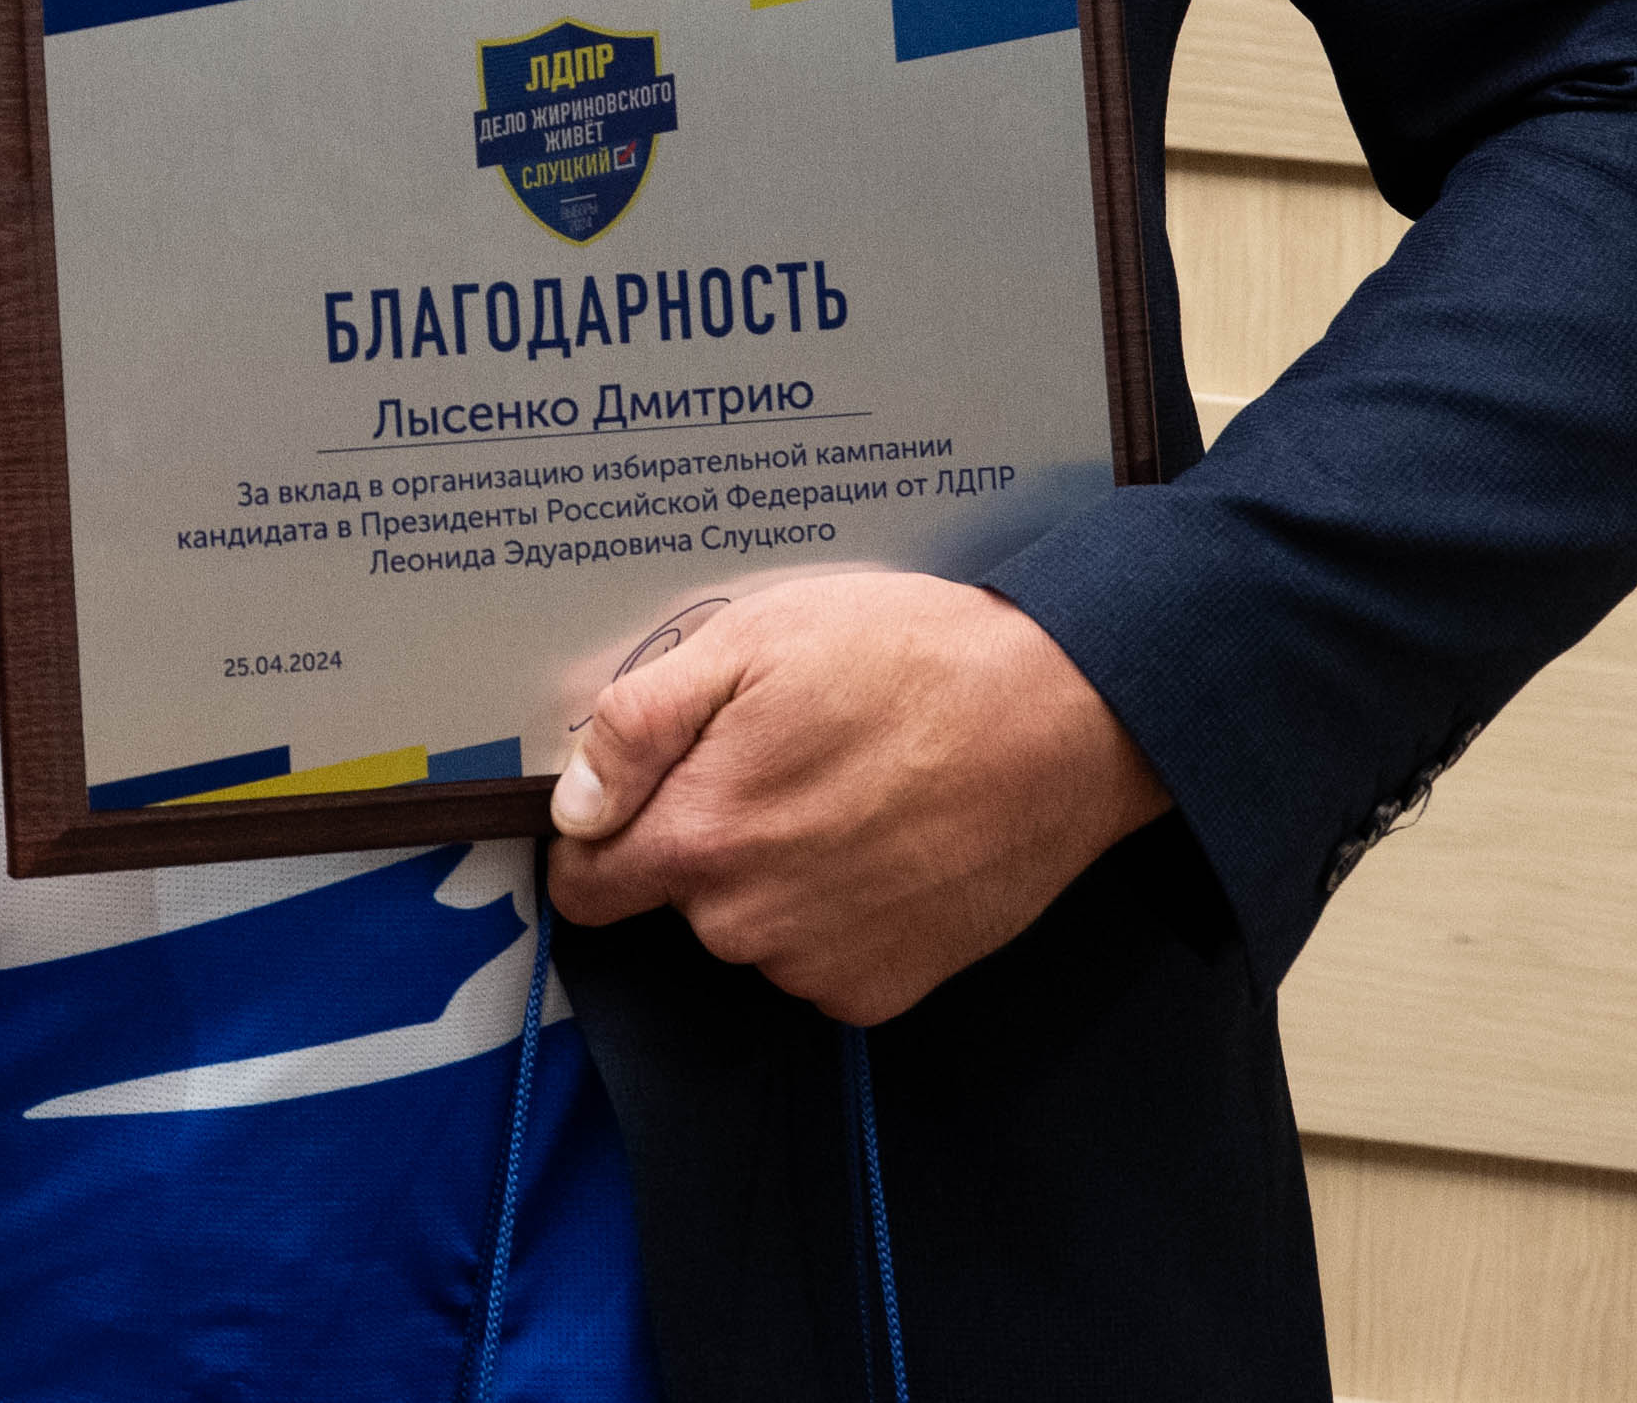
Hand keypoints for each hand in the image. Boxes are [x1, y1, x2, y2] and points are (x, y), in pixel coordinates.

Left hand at [543, 572, 1172, 1021]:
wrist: (1064, 718)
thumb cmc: (906, 661)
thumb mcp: (748, 644)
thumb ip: (638, 728)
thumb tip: (573, 804)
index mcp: (702, 836)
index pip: (587, 886)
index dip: (599, 837)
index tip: (636, 800)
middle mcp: (751, 924)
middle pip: (675, 901)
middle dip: (701, 841)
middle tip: (775, 763)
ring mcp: (822, 966)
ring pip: (749, 932)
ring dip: (772, 879)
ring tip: (843, 794)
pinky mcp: (888, 991)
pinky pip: (819, 961)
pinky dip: (835, 917)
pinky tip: (882, 846)